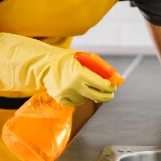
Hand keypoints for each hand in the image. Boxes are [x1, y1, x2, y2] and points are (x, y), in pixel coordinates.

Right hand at [0, 32, 115, 106]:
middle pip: (97, 96)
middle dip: (106, 95)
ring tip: (87, 86)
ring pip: (86, 99)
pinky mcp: (61, 100)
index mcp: (79, 73)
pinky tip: (77, 90)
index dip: (110, 86)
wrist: (45, 66)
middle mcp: (73, 85)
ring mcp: (66, 94)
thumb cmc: (67, 60)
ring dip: (91, 95)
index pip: (101, 84)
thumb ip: (98, 67)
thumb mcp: (83, 58)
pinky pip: (76, 102)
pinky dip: (80, 97)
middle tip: (110, 94)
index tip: (114, 86)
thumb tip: (115, 77)